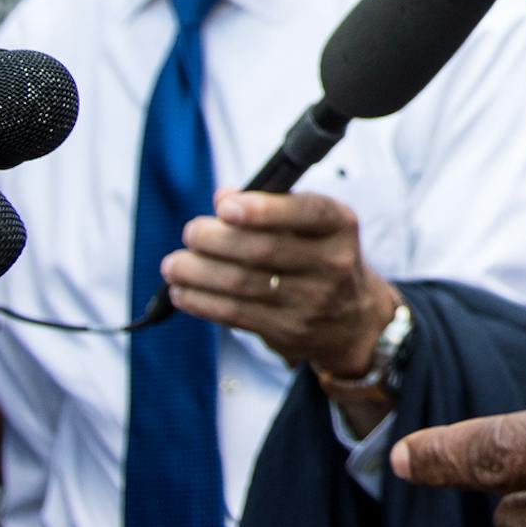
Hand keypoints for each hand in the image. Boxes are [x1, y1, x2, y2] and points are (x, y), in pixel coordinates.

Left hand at [162, 190, 396, 375]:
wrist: (351, 319)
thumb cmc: (319, 256)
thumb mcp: (312, 225)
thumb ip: (271, 205)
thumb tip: (224, 196)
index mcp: (339, 226)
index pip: (307, 212)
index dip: (264, 209)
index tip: (225, 207)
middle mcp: (332, 263)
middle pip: (264, 250)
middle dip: (216, 240)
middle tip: (191, 232)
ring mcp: (311, 301)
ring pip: (243, 284)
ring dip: (198, 272)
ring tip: (173, 264)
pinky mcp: (287, 330)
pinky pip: (235, 314)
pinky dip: (201, 301)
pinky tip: (183, 290)